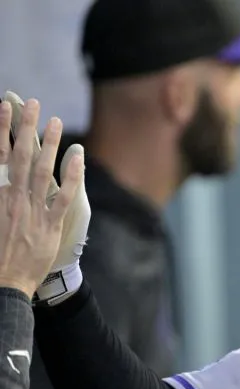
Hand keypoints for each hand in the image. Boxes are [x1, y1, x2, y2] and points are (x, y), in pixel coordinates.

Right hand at [0, 97, 82, 298]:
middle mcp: (13, 197)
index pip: (1, 154)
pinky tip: (77, 156)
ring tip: (54, 121)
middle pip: (21, 156)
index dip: (2, 130)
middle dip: (25, 127)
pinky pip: (62, 196)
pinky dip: (71, 175)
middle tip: (32, 102)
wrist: (5, 281)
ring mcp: (31, 210)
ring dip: (48, 144)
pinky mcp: (48, 224)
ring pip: (41, 170)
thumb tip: (2, 175)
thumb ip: (0, 194)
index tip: (4, 106)